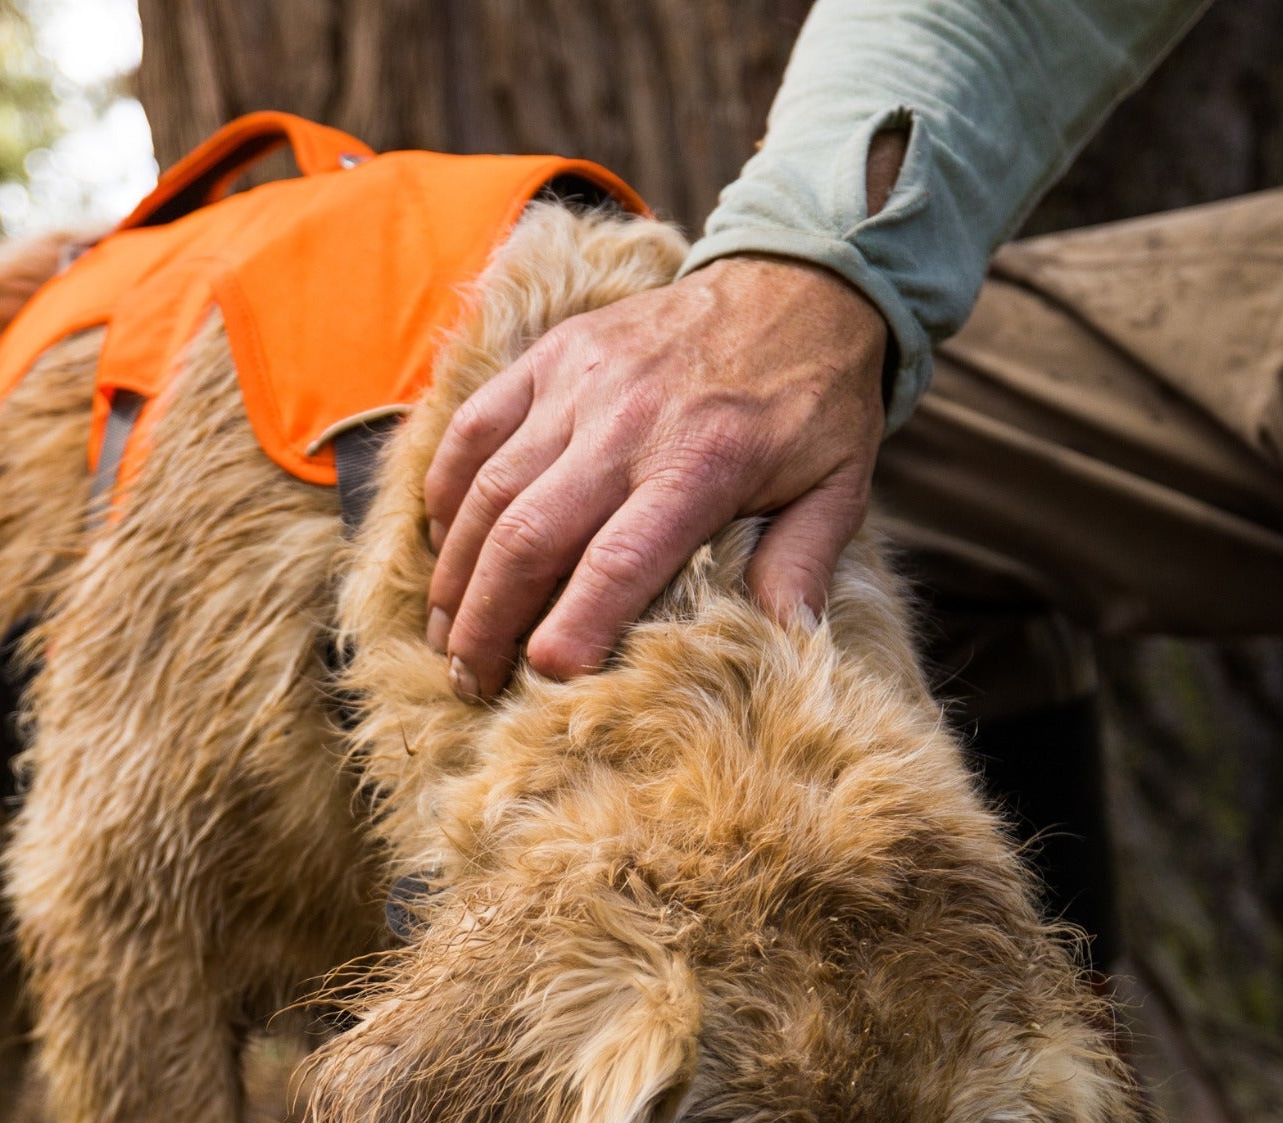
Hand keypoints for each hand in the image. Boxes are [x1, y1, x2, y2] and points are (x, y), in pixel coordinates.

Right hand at [422, 255, 888, 700]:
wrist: (796, 280)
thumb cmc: (813, 402)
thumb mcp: (839, 486)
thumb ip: (804, 566)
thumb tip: (787, 644)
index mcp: (702, 464)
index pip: (618, 561)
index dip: (572, 627)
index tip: (542, 678)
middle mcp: (629, 423)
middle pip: (529, 537)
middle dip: (487, 621)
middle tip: (469, 681)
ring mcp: (578, 384)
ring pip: (488, 491)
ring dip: (455, 574)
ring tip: (445, 636)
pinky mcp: (549, 358)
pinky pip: (472, 430)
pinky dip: (445, 494)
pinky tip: (443, 548)